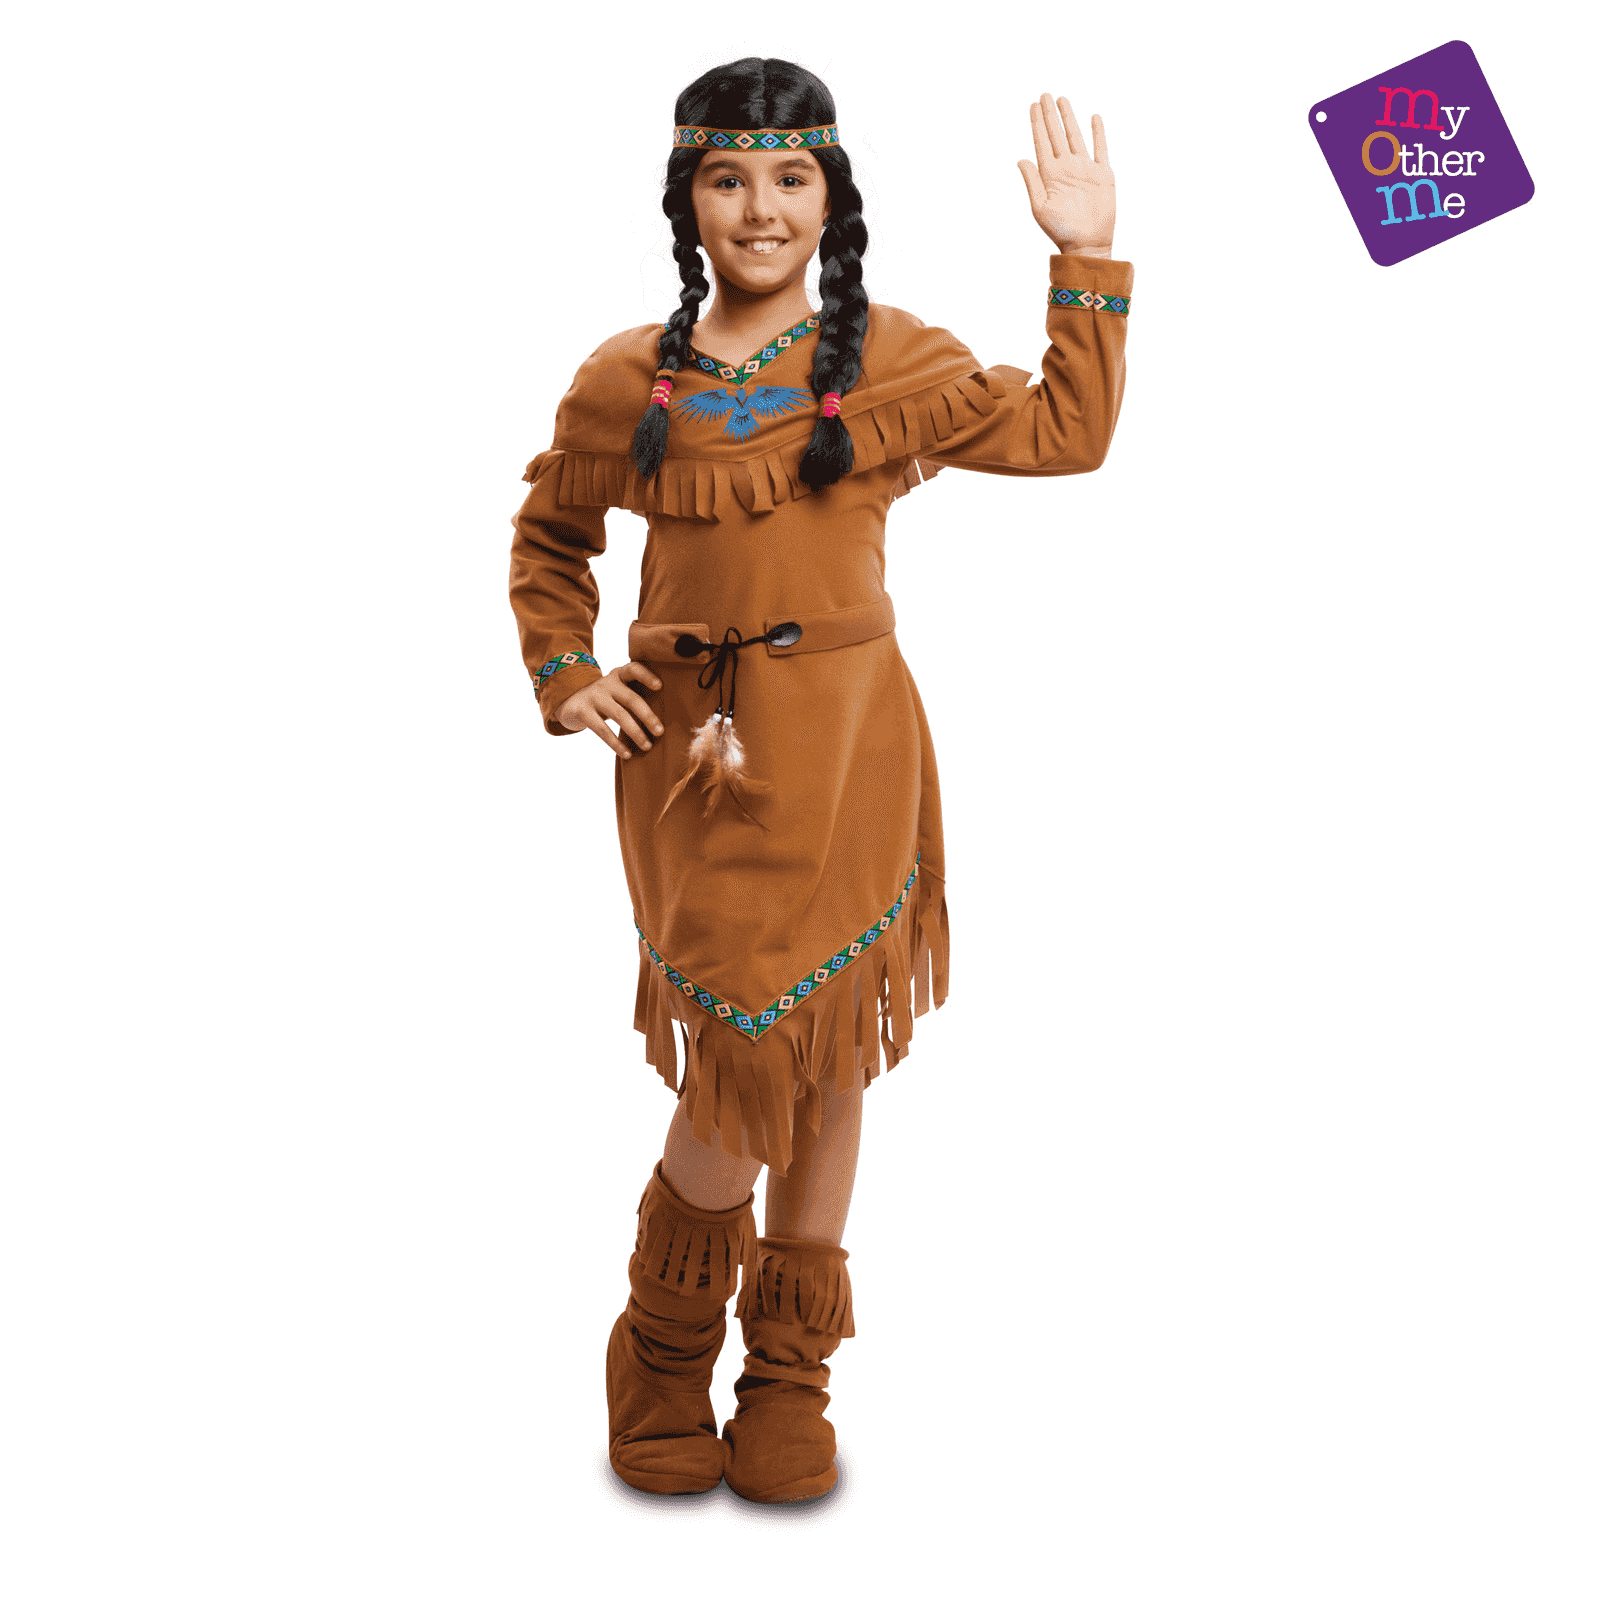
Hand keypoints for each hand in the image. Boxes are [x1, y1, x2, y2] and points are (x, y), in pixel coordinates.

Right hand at [556, 662, 663, 757]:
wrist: (567, 699)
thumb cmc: (603, 698)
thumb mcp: (615, 690)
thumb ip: (631, 696)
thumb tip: (659, 722)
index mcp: (618, 675)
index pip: (633, 669)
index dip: (646, 676)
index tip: (660, 686)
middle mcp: (606, 684)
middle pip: (631, 699)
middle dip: (648, 716)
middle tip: (660, 732)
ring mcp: (593, 697)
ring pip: (619, 716)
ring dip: (636, 732)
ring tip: (647, 746)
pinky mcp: (582, 711)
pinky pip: (602, 730)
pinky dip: (616, 744)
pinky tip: (627, 754)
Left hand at [1017, 92, 1115, 256]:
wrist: (1087, 243)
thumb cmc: (1061, 230)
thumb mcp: (1040, 207)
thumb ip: (1032, 182)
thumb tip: (1020, 159)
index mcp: (1050, 175)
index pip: (1041, 143)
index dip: (1037, 124)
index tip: (1033, 106)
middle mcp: (1066, 168)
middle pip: (1056, 135)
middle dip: (1049, 115)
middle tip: (1044, 95)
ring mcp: (1084, 169)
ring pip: (1075, 136)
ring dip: (1068, 118)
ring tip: (1062, 99)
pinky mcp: (1102, 174)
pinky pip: (1100, 148)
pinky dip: (1098, 132)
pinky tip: (1093, 117)